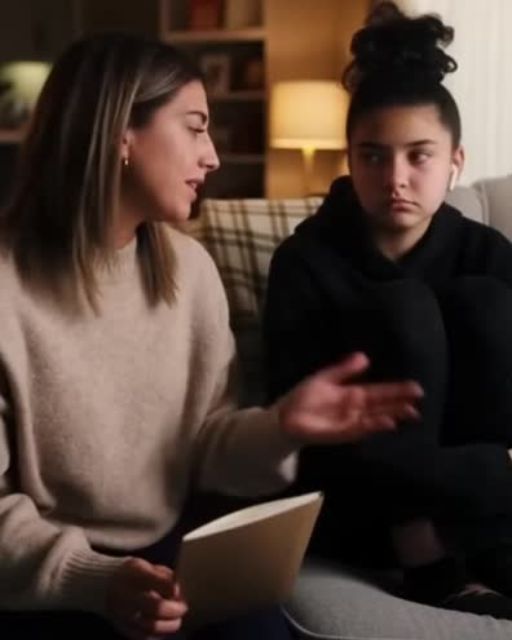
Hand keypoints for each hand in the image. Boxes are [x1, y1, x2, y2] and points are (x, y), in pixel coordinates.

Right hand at [106, 557, 187, 638]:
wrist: (106, 586)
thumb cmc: (133, 574)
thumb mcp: (146, 566)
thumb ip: (163, 576)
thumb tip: (178, 591)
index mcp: (136, 575)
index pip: (156, 581)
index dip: (172, 587)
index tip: (179, 590)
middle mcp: (129, 596)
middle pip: (156, 607)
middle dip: (175, 609)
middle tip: (183, 607)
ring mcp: (124, 615)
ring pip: (152, 626)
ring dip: (170, 624)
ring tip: (176, 619)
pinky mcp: (123, 628)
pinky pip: (144, 637)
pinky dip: (158, 635)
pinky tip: (164, 627)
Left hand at [277, 352, 422, 443]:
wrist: (285, 416)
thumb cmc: (304, 397)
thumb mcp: (325, 378)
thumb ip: (344, 369)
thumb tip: (365, 356)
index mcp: (353, 395)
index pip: (379, 392)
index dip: (397, 391)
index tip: (415, 388)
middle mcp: (355, 410)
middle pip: (382, 406)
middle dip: (400, 404)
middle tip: (419, 401)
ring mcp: (349, 422)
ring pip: (375, 419)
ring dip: (391, 415)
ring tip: (408, 412)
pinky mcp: (340, 433)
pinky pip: (358, 429)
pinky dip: (372, 426)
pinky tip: (386, 423)